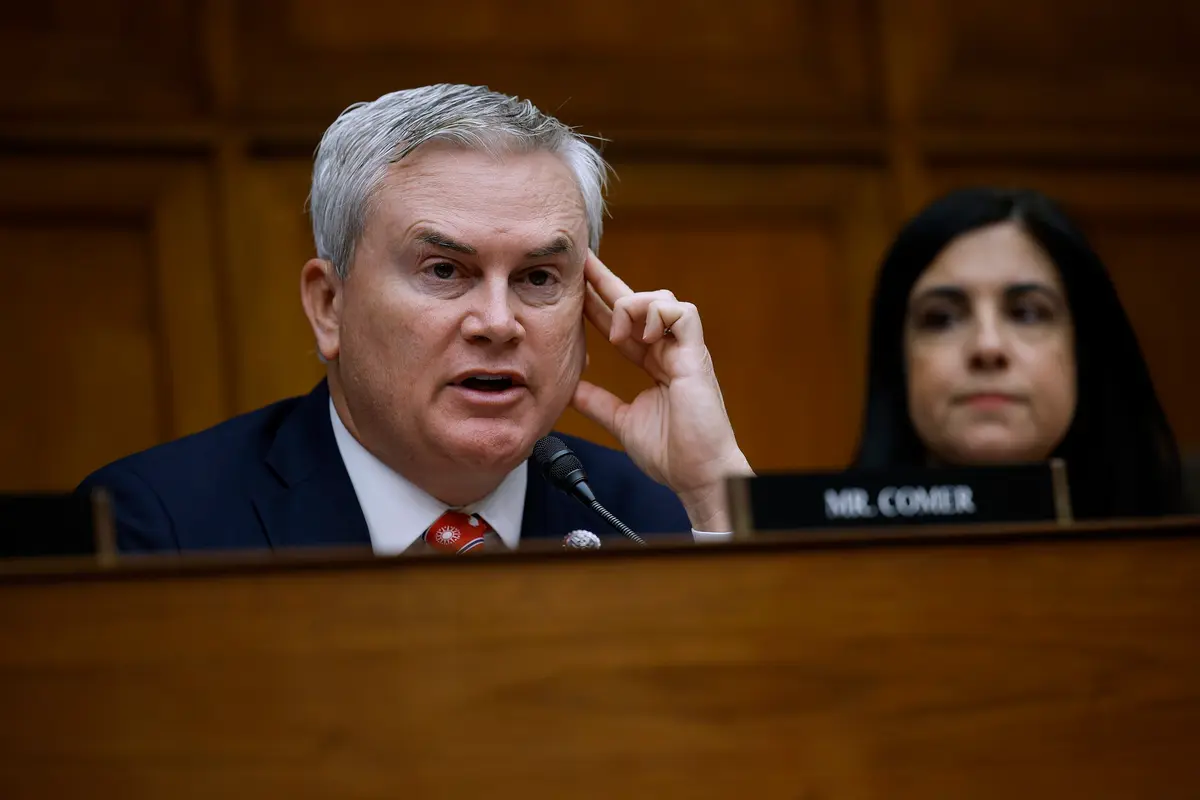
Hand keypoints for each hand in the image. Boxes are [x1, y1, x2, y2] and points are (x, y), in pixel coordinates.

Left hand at [571, 251, 752, 530]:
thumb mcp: (621, 421)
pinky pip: (684, 313)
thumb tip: (569, 389)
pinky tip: (645, 336)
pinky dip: (660, 316)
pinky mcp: (697, 356)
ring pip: (662, 299)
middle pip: (638, 302)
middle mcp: (670, 350)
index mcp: (654, 362)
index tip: (576, 286)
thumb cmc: (671, 453)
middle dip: (607, 281)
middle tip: (583, 264)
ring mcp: (685, 351)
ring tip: (617, 334)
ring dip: (634, 307)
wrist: (697, 475)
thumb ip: (598, 402)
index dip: (599, 303)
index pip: (623, 323)